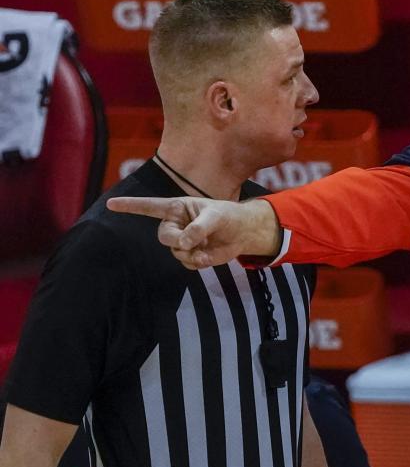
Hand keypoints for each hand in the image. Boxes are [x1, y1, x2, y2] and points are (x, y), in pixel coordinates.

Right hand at [107, 196, 279, 268]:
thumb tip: (184, 242)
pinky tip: (208, 256)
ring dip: (191, 253)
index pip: (149, 206)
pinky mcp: (190, 254)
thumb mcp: (216, 217)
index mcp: (176, 208)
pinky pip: (186, 263)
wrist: (242, 233)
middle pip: (164, 236)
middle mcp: (175, 224)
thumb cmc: (228, 217)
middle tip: (193, 241)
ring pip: (175, 252)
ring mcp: (181, 240)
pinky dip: (198, 262)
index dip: (130, 206)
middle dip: (178, 241)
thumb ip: (199, 228)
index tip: (111, 203)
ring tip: (206, 248)